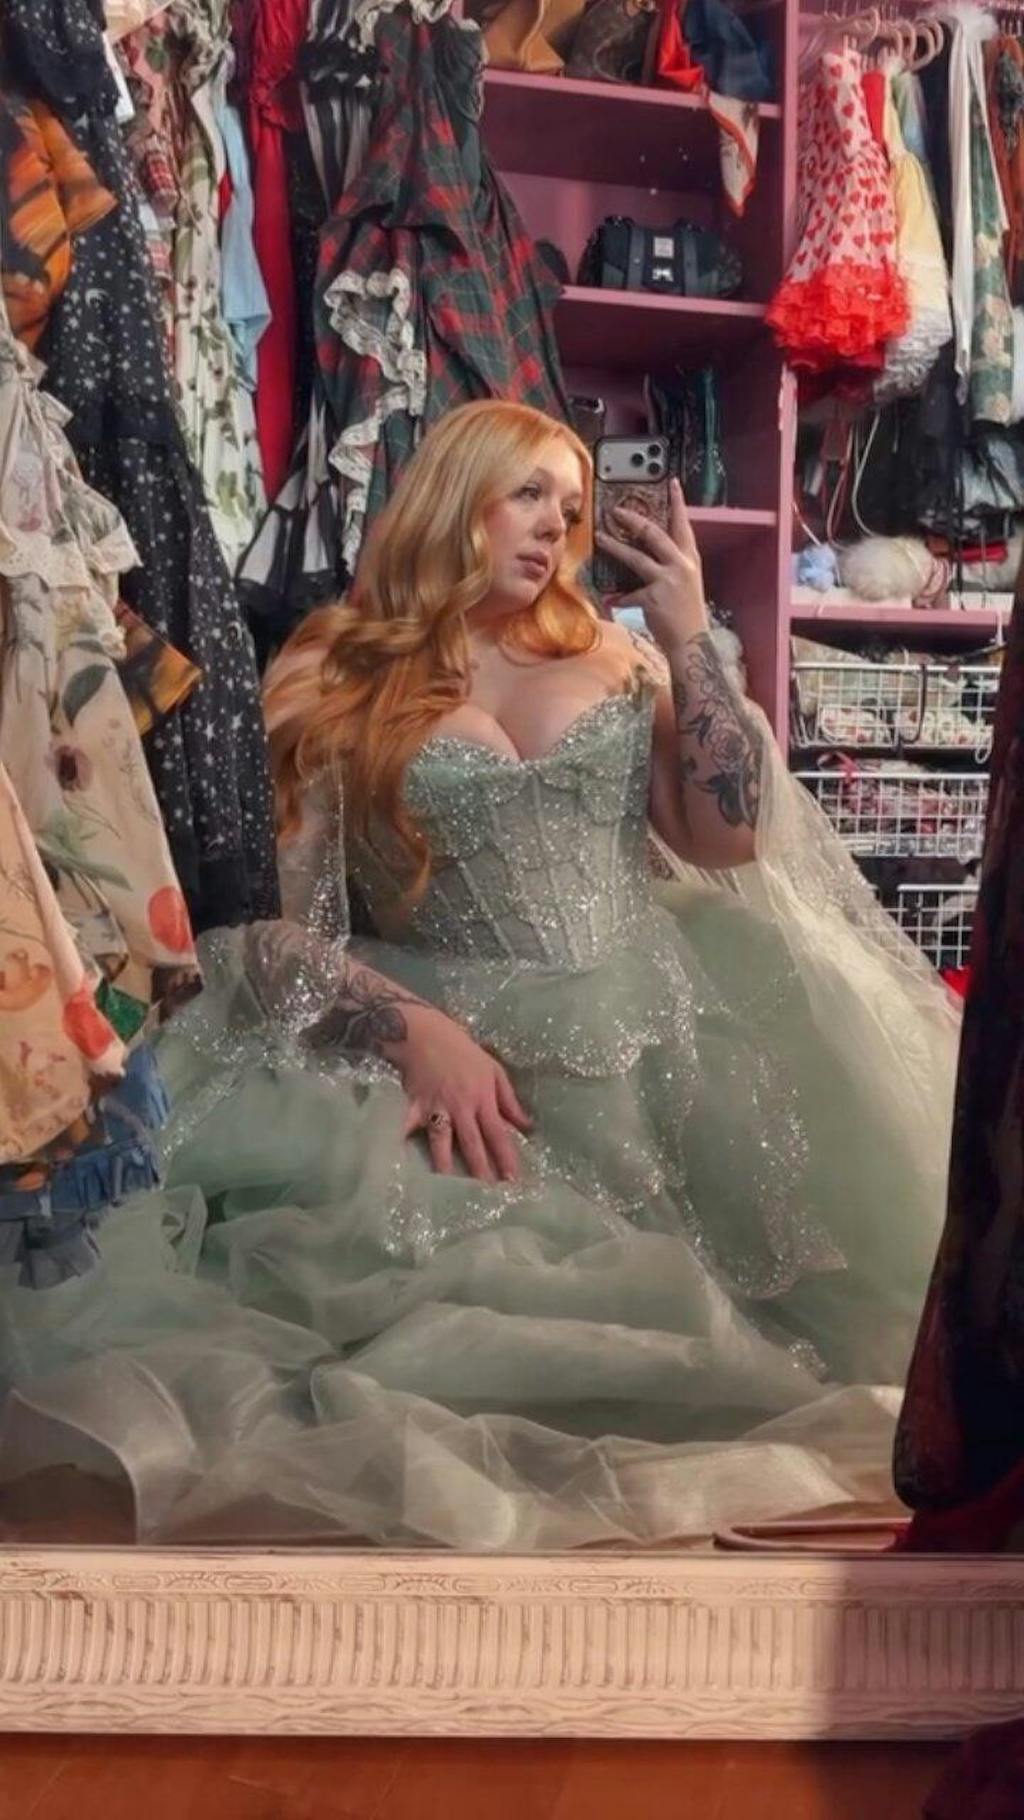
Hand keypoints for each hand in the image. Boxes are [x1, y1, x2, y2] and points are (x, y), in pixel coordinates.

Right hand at [396, 1004, 532, 1184]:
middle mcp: (461, 1106)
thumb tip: (526, 1126)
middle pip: (472, 1143)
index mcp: (482, 1098)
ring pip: (442, 1140)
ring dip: (446, 1164)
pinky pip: (407, 1126)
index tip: (513, 1180)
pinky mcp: (414, 1105)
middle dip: (480, 1170)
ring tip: (449, 1187)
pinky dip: (401, 1141)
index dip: (506, 1158)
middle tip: (487, 1195)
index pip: (498, 1134)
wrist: (425, 1033)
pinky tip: (397, 1160)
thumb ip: (509, 1100)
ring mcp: (436, 1107)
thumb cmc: (462, 1050)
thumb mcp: (493, 1069)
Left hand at [595, 477, 708, 653]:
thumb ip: (672, 565)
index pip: (683, 524)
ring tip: (600, 538)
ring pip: (636, 557)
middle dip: (634, 520)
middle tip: (617, 510)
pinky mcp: (653, 598)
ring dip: (615, 547)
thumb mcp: (686, 582)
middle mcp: (681, 565)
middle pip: (654, 534)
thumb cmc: (687, 612)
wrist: (691, 641)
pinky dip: (619, 597)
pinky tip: (611, 599)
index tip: (671, 482)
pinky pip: (629, 594)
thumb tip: (650, 552)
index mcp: (690, 558)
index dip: (677, 502)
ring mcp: (667, 581)